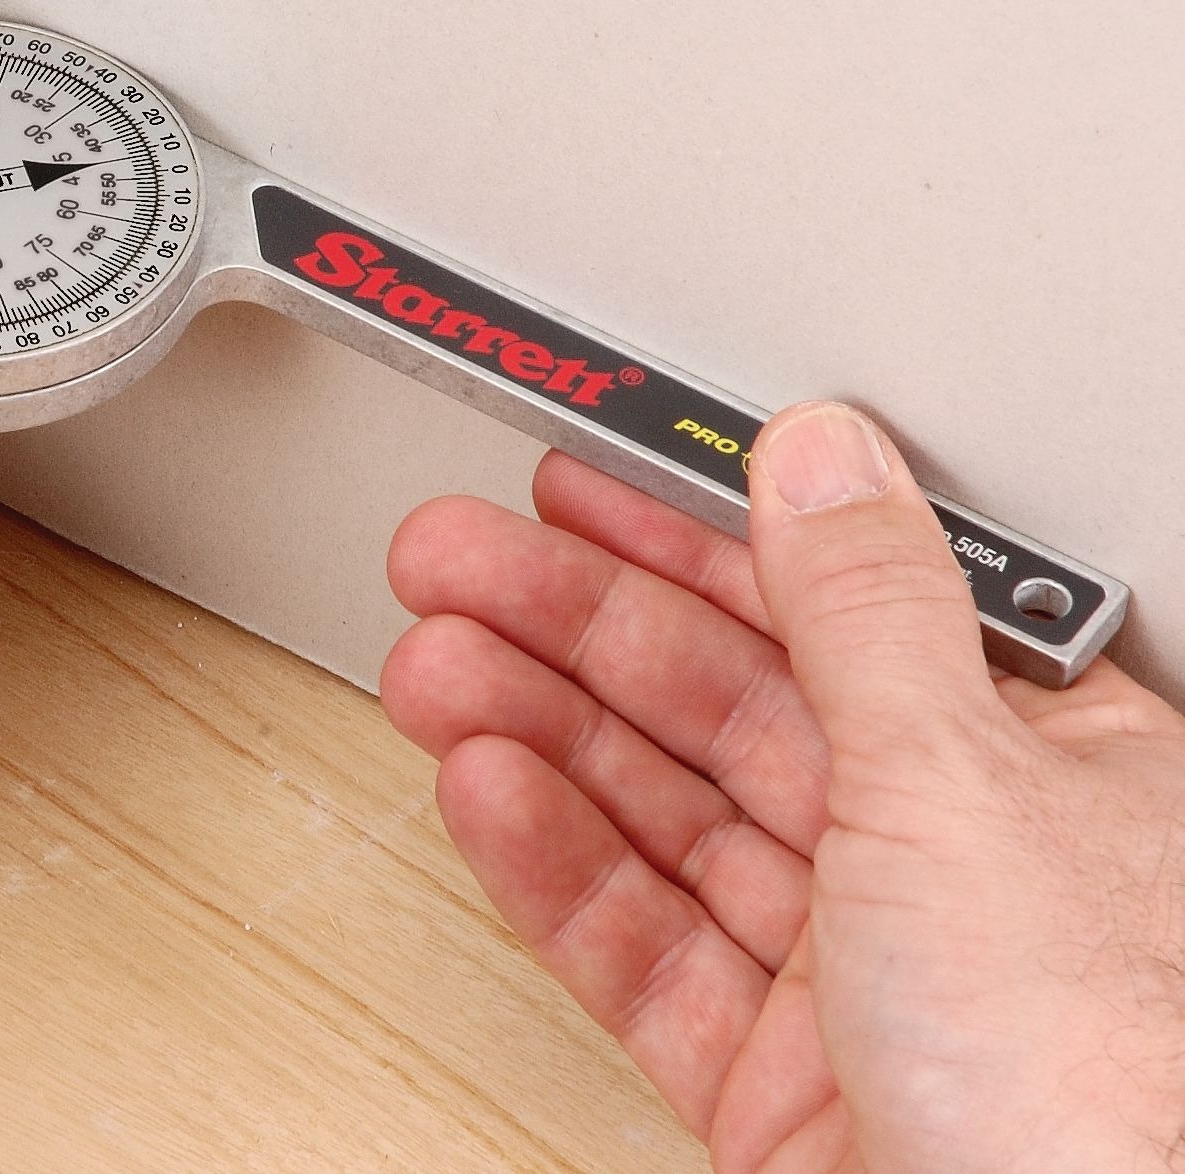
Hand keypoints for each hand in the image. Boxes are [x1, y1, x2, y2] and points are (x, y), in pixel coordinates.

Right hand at [383, 402, 1184, 1172]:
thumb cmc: (1102, 1084)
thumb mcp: (966, 782)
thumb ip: (867, 608)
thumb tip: (820, 453)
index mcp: (1049, 768)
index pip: (845, 606)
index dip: (703, 532)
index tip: (594, 478)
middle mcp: (953, 863)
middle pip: (728, 703)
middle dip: (577, 621)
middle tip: (457, 559)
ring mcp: (859, 976)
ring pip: (667, 818)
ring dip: (538, 730)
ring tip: (435, 663)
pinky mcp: (776, 1081)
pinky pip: (643, 946)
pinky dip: (554, 865)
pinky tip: (486, 791)